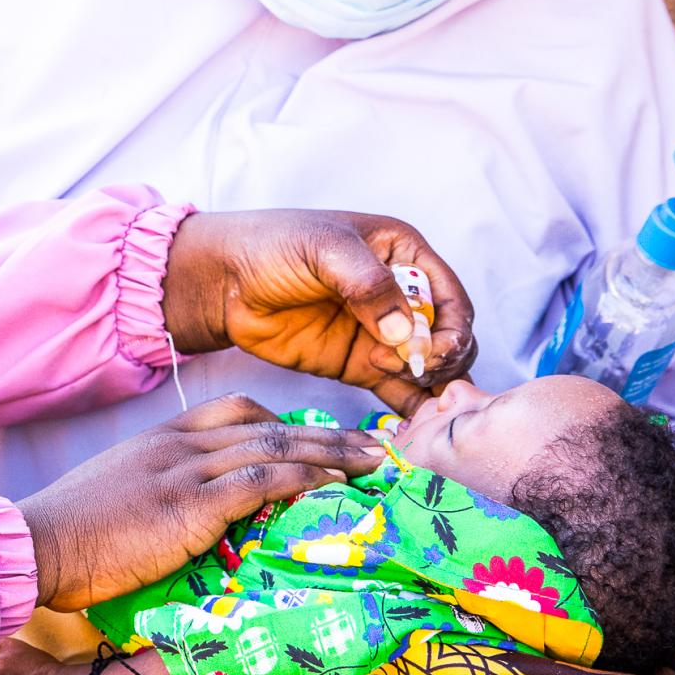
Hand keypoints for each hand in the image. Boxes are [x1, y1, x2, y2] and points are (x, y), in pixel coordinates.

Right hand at [17, 395, 385, 611]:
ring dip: (330, 454)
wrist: (39, 544)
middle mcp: (178, 445)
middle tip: (373, 444)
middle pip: (268, 424)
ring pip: (274, 446)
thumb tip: (197, 524)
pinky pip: (259, 481)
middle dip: (327, 434)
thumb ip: (161, 498)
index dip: (287, 422)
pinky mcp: (189, 506)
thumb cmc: (71, 536)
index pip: (236, 412)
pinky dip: (301, 480)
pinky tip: (333, 488)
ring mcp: (183, 471)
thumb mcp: (119, 500)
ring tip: (373, 465)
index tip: (322, 438)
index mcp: (161, 440)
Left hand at [160, 210, 476, 414]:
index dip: (449, 327)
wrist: (224, 282)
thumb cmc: (272, 247)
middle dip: (440, 359)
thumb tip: (403, 332)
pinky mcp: (359, 366)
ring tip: (417, 403)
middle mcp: (401, 296)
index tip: (426, 348)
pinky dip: (410, 410)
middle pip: (448, 337)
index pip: (450, 297)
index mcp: (404, 255)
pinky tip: (412, 428)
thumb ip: (366, 285)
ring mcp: (381, 335)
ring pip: (430, 368)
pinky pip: (398, 391)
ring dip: (431, 388)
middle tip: (411, 370)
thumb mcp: (324, 249)